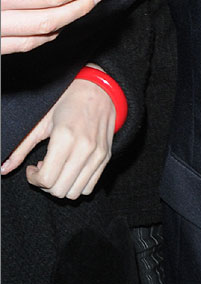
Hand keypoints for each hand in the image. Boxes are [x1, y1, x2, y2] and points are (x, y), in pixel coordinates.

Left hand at [1, 72, 115, 196]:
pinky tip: (71, 169)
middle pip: (59, 190)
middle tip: (43, 168)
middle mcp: (84, 149)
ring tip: (58, 168)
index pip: (47, 179)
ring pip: (75, 193)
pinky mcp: (106, 157)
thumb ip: (22, 147)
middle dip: (45, 185)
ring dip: (61, 186)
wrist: (100, 90)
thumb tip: (3, 168)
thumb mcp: (42, 122)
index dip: (34, 179)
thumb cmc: (68, 101)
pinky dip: (77, 185)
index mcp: (65, 138)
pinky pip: (90, 186)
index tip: (32, 168)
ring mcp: (97, 155)